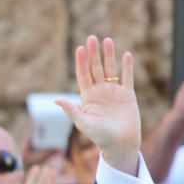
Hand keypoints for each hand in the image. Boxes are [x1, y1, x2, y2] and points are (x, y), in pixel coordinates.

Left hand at [56, 36, 140, 174]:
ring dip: (109, 55)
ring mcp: (114, 92)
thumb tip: (56, 100)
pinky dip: (127, 67)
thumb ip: (72, 110)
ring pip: (111, 69)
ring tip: (107, 40)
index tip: (79, 49)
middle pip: (95, 69)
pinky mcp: (128, 95)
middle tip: (92, 38)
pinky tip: (126, 54)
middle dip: (93, 54)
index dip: (81, 62)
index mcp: (88, 98)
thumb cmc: (100, 137)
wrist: (121, 144)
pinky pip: (127, 78)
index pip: (83, 75)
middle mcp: (100, 92)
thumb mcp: (84, 123)